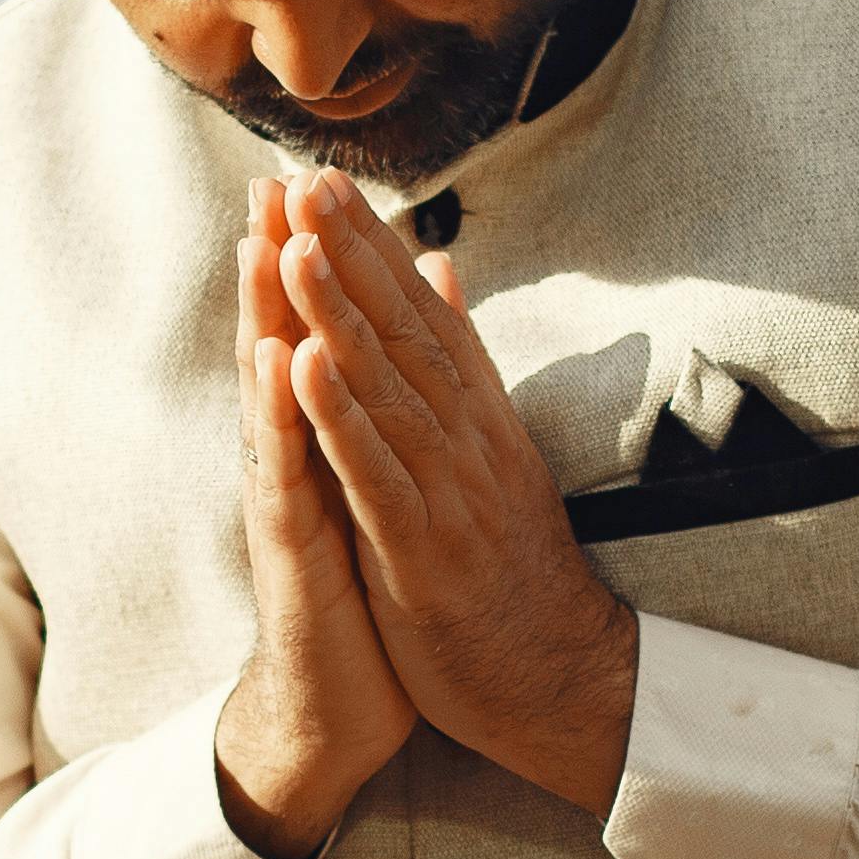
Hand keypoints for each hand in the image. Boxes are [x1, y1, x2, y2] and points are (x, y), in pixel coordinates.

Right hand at [216, 175, 420, 858]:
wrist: (338, 711)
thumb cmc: (360, 603)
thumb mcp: (373, 499)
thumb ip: (371, 428)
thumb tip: (385, 367)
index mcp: (320, 446)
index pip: (310, 338)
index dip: (313, 264)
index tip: (314, 182)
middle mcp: (291, 463)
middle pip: (277, 344)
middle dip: (274, 264)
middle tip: (271, 179)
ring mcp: (283, 504)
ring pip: (267, 396)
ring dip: (262, 317)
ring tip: (261, 243)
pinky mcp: (290, 553)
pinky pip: (284, 474)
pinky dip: (281, 417)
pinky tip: (278, 363)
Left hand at [271, 178, 640, 817]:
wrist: (558, 676)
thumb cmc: (514, 568)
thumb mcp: (493, 454)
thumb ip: (461, 363)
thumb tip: (442, 269)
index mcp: (478, 420)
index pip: (422, 316)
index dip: (372, 247)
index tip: (326, 181)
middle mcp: (468, 442)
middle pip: (404, 333)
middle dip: (352, 255)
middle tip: (306, 182)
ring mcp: (450, 494)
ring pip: (389, 390)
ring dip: (342, 316)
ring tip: (299, 247)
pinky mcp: (425, 551)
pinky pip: (377, 475)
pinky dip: (341, 419)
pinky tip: (305, 369)